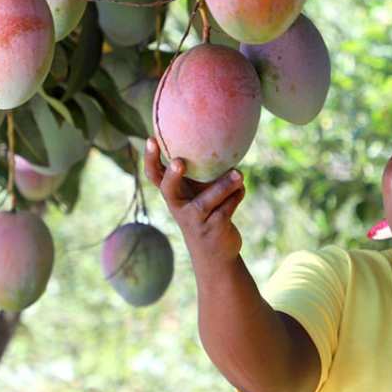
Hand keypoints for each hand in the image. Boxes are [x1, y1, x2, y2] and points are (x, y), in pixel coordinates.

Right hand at [144, 137, 245, 263]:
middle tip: (178, 161)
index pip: (155, 175)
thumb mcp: (203, 191)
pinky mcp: (212, 229)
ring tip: (239, 173)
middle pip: (168, 190)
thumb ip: (209, 170)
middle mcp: (179, 207)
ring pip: (206, 201)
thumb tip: (226, 138)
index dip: (150, 159)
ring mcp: (195, 220)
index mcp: (174, 193)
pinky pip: (226, 208)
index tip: (151, 139)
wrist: (215, 252)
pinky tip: (241, 189)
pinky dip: (237, 196)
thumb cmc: (209, 212)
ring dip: (223, 186)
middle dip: (172, 176)